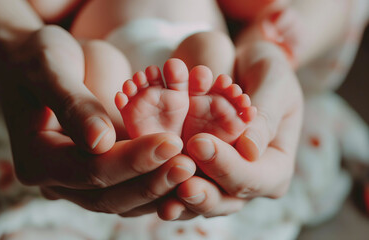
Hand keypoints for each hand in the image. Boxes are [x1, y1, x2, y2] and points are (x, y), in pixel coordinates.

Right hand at [0, 0, 195, 214]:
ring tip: (195, 168)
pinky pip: (133, 187)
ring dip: (160, 189)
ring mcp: (80, 180)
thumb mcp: (49, 67)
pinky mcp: (103, 171)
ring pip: (124, 200)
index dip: (130, 160)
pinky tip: (189, 169)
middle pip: (108, 195)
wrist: (45, 61)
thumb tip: (100, 142)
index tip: (170, 142)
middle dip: (151, 181)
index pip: (88, 170)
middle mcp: (57, 179)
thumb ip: (72, 103)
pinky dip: (159, 182)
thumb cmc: (41, 56)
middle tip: (189, 163)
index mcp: (36, 159)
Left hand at [157, 41, 302, 219]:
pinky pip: (178, 179)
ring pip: (197, 197)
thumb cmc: (267, 72)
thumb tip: (251, 150)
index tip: (200, 144)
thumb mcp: (274, 85)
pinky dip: (162, 179)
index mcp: (274, 167)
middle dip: (201, 194)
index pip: (252, 178)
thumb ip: (264, 117)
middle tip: (180, 187)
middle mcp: (245, 179)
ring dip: (177, 198)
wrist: (244, 66)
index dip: (226, 166)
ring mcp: (217, 176)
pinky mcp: (194, 166)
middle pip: (224, 199)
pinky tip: (145, 178)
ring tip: (161, 200)